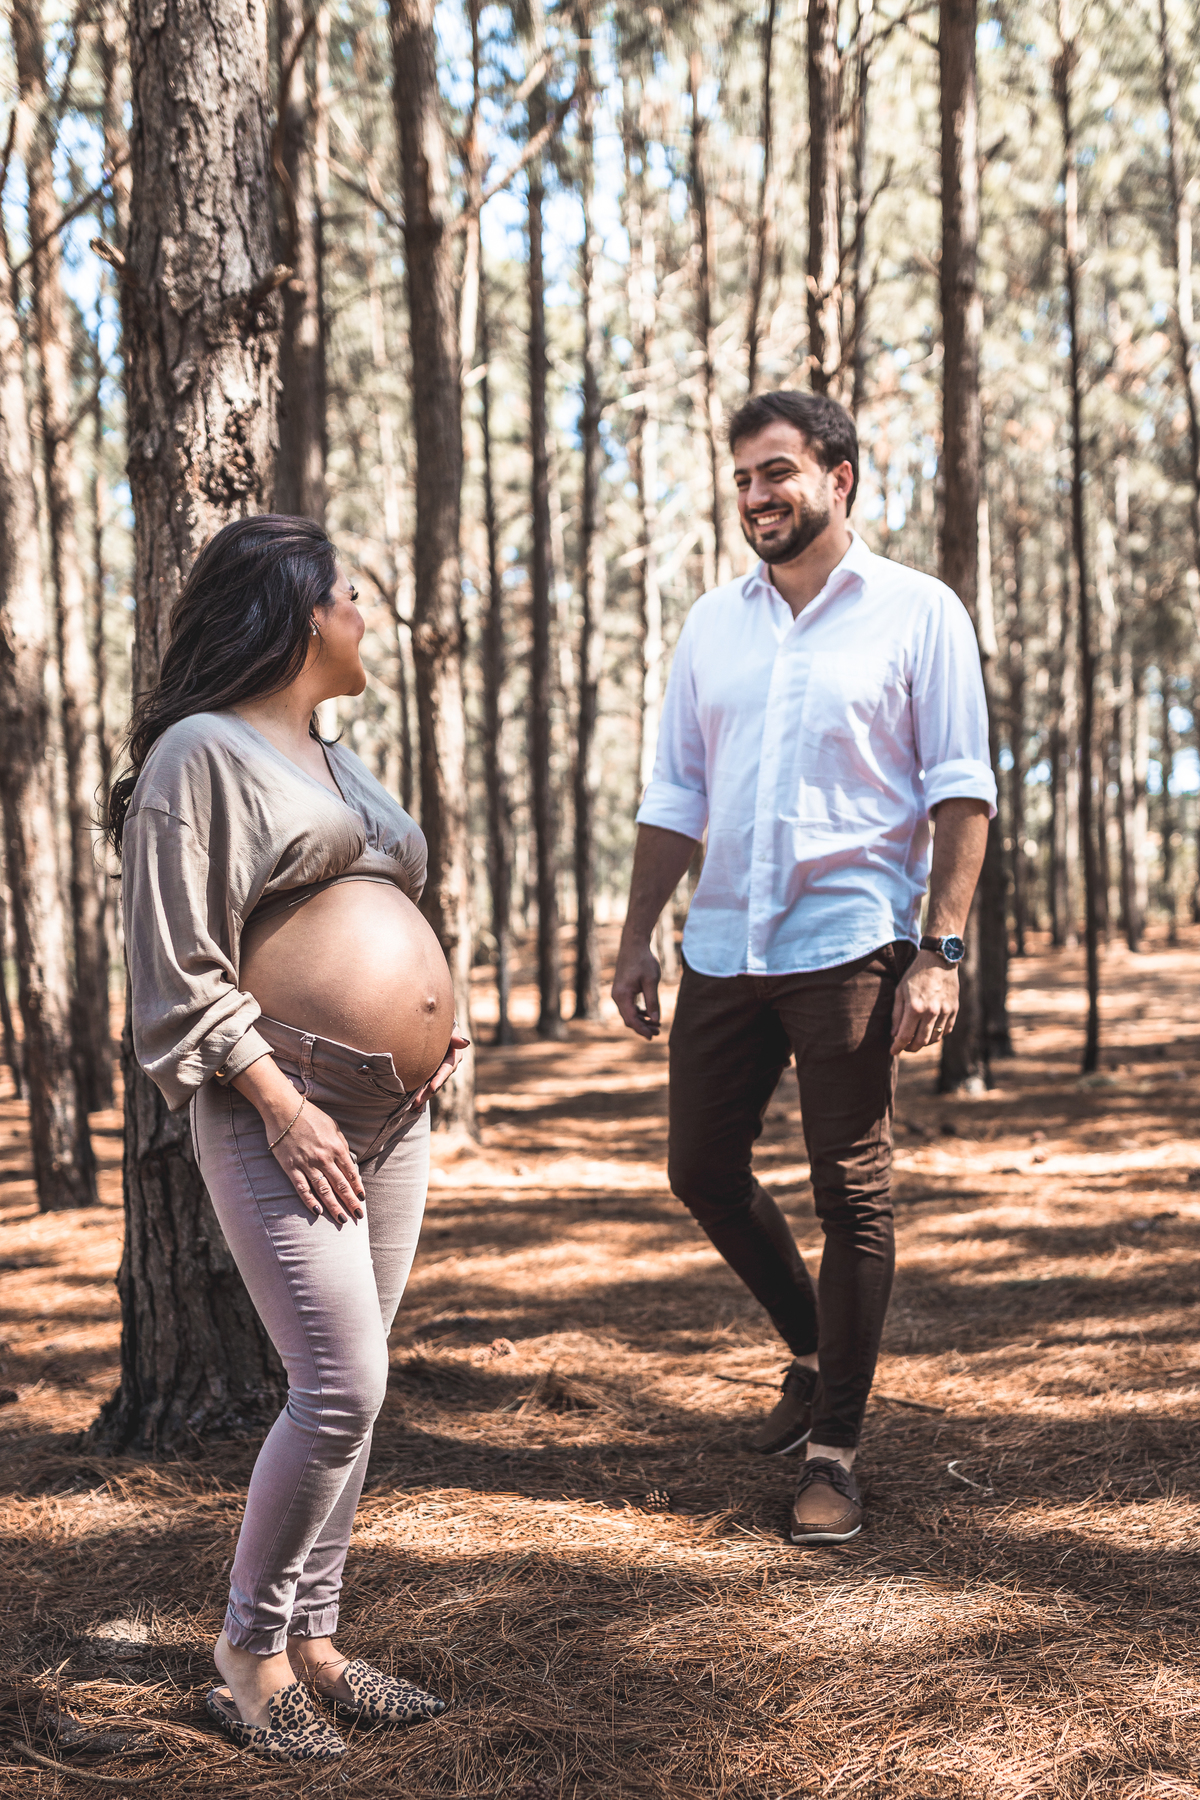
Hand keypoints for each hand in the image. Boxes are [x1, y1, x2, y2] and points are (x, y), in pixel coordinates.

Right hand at [269, 1096, 365, 1223]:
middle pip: (341, 1185)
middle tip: (358, 1216)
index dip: (357, 1188)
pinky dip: (310, 1201)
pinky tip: (317, 1212)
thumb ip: (341, 1146)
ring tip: (342, 1219)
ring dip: (334, 1206)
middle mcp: (324, 1158)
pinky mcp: (291, 1167)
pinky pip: (302, 1188)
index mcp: (337, 1147)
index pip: (351, 1173)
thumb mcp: (333, 1127)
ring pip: (324, 1190)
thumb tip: (349, 1163)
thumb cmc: (310, 1116)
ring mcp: (307, 1163)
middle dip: (350, 1202)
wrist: (284, 1109)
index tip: (362, 1200)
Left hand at [410, 1024, 470, 1110]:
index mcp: (454, 1055)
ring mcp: (437, 1070)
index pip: (447, 1068)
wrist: (432, 1022)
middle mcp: (447, 1065)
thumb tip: (465, 1043)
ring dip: (422, 1096)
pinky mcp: (428, 1072)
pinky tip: (413, 1106)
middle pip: (438, 1081)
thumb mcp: (449, 1026)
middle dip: (427, 1093)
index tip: (433, 1088)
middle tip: (416, 1102)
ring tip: (412, 1107)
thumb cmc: (441, 1022)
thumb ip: (454, 1035)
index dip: (440, 1078)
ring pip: (430, 1085)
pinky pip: (424, 1084)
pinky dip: (419, 1094)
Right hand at [611, 940, 661, 1039]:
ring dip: (641, 1020)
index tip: (653, 1036)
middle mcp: (617, 996)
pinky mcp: (622, 990)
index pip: (631, 1019)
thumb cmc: (643, 961)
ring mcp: (618, 993)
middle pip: (628, 1019)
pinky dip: (639, 1012)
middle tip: (658, 1032)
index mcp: (622, 995)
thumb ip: (652, 1002)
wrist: (634, 945)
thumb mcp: (651, 982)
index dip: (642, 1030)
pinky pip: (629, 1006)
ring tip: (656, 1025)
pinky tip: (649, 1014)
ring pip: (629, 1013)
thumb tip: (655, 1020)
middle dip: (643, 1027)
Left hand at [890, 950, 959, 1055]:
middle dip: (911, 1048)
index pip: (904, 1036)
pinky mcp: (954, 1010)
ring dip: (924, 1043)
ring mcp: (945, 1012)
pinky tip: (930, 1032)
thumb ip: (897, 1015)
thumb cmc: (915, 975)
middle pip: (920, 1041)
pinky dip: (937, 1035)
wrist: (939, 960)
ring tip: (916, 1041)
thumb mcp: (900, 991)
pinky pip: (946, 1031)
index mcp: (915, 1008)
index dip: (897, 1047)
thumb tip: (894, 1034)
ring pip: (934, 1039)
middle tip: (905, 1047)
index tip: (893, 1052)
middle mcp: (931, 1012)